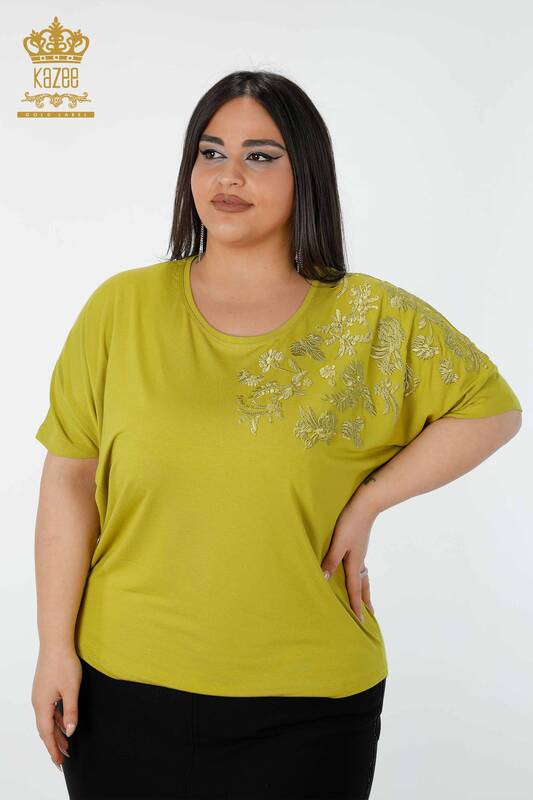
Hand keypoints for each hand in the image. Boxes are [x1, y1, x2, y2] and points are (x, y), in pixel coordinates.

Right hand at [31, 647, 81, 770]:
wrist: (55, 642)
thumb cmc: (64, 663)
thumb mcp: (71, 689)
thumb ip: (71, 711)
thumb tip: (70, 731)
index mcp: (42, 705)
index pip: (47, 733)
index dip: (53, 748)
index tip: (58, 762)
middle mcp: (38, 702)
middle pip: (45, 728)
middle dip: (54, 744)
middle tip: (63, 759)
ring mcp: (40, 694)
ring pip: (48, 719)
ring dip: (56, 732)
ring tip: (66, 745)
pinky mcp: (45, 688)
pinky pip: (49, 709)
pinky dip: (56, 719)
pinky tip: (64, 723)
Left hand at [320, 498, 378, 622]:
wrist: (366, 504)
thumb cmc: (350, 522)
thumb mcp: (338, 543)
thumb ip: (331, 560)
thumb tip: (325, 580)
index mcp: (354, 563)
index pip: (355, 589)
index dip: (356, 606)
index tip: (361, 622)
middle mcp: (359, 560)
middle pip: (363, 585)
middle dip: (365, 600)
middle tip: (370, 614)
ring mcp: (360, 552)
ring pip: (364, 576)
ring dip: (364, 588)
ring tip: (365, 597)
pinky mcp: (359, 544)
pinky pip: (361, 566)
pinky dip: (361, 575)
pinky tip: (356, 570)